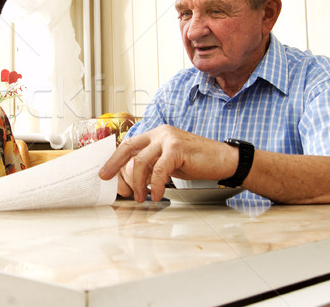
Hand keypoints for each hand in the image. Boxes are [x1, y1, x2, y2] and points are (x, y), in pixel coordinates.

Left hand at [99, 125, 235, 201]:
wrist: (224, 159)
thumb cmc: (196, 162)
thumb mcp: (169, 162)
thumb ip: (152, 166)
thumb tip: (131, 180)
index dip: (115, 160)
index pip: (129, 145)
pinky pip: (159, 170)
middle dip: (116, 167)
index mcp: (156, 134)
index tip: (105, 173)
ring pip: (141, 161)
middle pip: (129, 148)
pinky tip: (157, 196)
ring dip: (138, 183)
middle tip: (112, 184)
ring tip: (141, 198)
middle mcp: (160, 133)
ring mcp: (168, 138)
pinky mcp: (177, 148)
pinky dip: (155, 185)